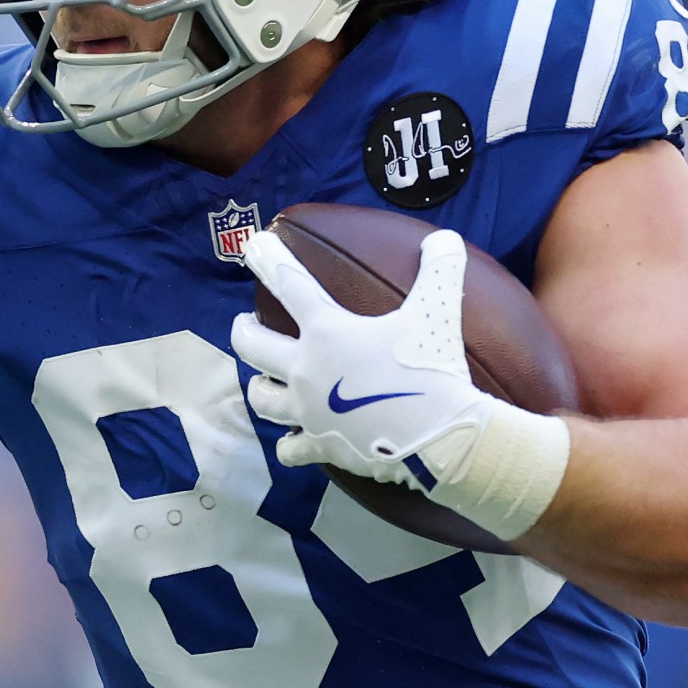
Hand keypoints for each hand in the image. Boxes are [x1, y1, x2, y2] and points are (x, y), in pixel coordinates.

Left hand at [230, 227, 496, 491]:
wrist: (439, 437)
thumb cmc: (431, 370)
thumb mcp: (438, 311)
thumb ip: (440, 269)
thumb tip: (445, 238)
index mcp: (327, 331)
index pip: (288, 284)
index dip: (268, 259)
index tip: (252, 246)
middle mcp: (305, 370)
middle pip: (250, 345)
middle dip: (243, 330)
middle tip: (246, 323)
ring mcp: (307, 412)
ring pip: (261, 399)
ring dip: (260, 386)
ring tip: (265, 380)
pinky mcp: (321, 446)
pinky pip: (289, 449)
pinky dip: (290, 444)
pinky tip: (294, 440)